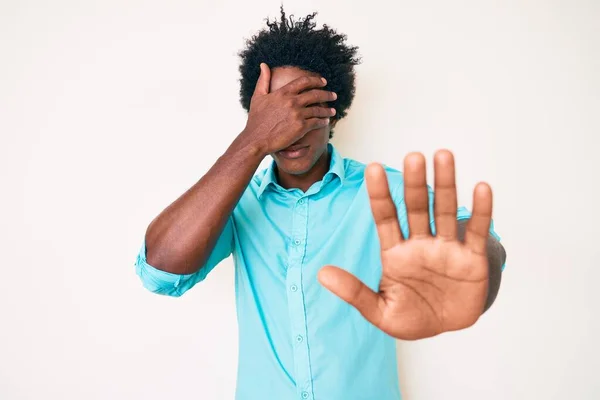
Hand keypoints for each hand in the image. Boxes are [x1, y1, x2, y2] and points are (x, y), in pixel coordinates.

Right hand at [241, 63, 336, 154]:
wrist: (257, 139)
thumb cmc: (256, 119)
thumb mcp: (258, 96)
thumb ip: (263, 80)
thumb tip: (264, 65)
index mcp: (283, 92)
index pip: (304, 82)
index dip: (316, 80)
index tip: (324, 82)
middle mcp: (292, 101)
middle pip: (315, 94)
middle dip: (327, 94)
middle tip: (333, 95)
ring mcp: (298, 114)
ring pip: (318, 109)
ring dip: (327, 110)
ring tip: (333, 111)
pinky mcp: (301, 127)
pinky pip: (316, 122)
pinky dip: (323, 121)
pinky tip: (326, 121)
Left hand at [318, 150, 492, 339]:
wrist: (445, 330)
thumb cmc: (410, 317)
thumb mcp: (379, 310)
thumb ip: (354, 292)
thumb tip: (321, 273)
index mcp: (395, 252)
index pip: (385, 217)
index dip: (379, 194)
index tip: (372, 168)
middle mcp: (420, 243)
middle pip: (416, 207)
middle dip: (414, 183)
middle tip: (413, 157)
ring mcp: (446, 248)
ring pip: (444, 211)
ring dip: (445, 184)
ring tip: (443, 156)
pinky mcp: (471, 259)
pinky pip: (475, 232)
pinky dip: (480, 211)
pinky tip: (481, 188)